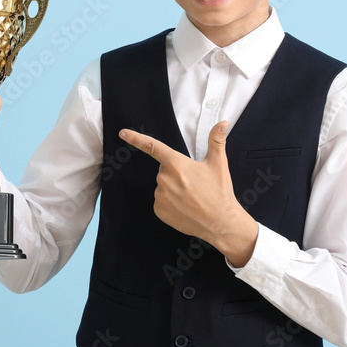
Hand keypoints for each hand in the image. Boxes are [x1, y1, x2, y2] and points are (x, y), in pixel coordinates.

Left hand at [119, 121, 258, 266]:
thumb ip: (216, 140)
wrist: (220, 223)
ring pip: (163, 186)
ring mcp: (160, 196)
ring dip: (174, 189)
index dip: (136, 138)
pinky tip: (185, 207)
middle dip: (177, 174)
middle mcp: (164, 179)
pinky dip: (171, 203)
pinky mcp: (159, 210)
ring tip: (192, 197)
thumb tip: (223, 123)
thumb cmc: (219, 192)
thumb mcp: (219, 163)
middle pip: (165, 170)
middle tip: (194, 183)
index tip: (123, 133)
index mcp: (176, 164)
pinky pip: (161, 201)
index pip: (153, 147)